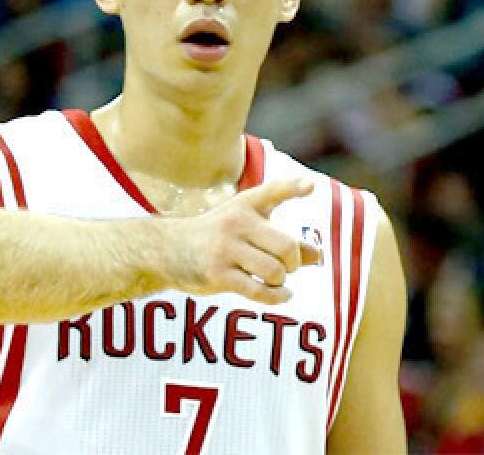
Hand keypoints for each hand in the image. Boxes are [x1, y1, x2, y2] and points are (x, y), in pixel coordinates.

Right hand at [175, 178, 320, 303]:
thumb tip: (317, 255)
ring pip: (275, 271)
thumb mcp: (245, 229)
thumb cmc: (215, 238)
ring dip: (281, 281)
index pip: (271, 192)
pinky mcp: (217, 273)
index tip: (310, 187)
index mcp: (244, 206)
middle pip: (287, 247)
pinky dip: (276, 296)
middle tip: (286, 267)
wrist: (166, 250)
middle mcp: (235, 223)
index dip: (292, 188)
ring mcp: (225, 249)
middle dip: (294, 263)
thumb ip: (281, 239)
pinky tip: (281, 295)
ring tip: (274, 280)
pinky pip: (258, 290)